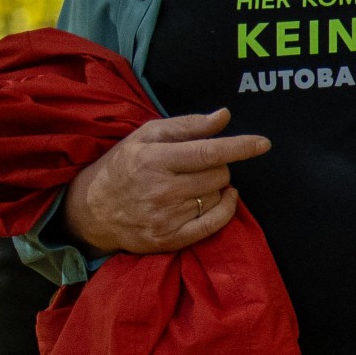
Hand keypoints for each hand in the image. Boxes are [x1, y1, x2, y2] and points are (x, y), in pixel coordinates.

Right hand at [63, 108, 271, 254]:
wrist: (92, 209)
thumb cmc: (124, 165)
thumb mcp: (147, 136)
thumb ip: (188, 125)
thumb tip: (224, 116)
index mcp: (153, 160)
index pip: (208, 152)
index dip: (240, 147)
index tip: (264, 143)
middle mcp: (160, 190)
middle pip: (219, 174)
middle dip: (217, 167)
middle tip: (196, 167)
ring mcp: (166, 217)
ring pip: (219, 196)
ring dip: (215, 188)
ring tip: (190, 184)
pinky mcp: (170, 239)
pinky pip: (215, 223)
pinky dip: (225, 209)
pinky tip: (221, 199)